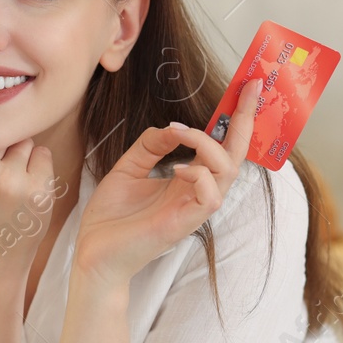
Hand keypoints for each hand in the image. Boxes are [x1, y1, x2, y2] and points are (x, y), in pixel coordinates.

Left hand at [75, 80, 262, 287]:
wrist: (92, 255)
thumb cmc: (111, 218)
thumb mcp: (128, 168)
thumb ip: (151, 145)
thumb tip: (173, 126)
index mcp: (187, 181)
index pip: (221, 146)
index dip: (236, 119)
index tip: (246, 88)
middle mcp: (196, 193)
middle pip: (236, 155)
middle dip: (246, 119)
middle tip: (250, 87)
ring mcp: (192, 209)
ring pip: (227, 171)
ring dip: (208, 144)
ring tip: (180, 133)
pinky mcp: (184, 224)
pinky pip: (210, 196)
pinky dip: (198, 174)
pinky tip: (176, 169)